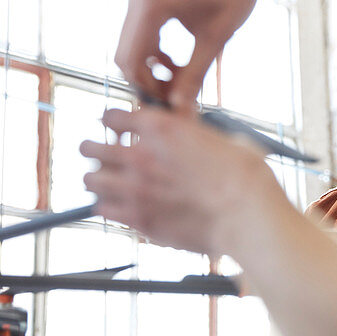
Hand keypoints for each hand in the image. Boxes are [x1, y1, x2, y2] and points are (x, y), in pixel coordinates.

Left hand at [80, 107, 274, 254]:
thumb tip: (192, 138)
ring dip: (98, 178)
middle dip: (95, 149)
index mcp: (160, 129)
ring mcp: (134, 190)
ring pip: (90, 180)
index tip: (117, 126)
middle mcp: (139, 156)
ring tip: (108, 182)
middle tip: (103, 155)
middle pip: (90, 148)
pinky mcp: (138, 219)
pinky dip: (108, 206)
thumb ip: (193, 136)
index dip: (114, 121)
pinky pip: (102, 209)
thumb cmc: (243, 176)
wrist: (246, 214)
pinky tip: (120, 205)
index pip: (112, 116)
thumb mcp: (220, 139)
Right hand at [116, 0, 270, 110]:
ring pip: (133, 44)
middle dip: (147, 79)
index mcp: (151, 1)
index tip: (168, 105)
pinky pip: (141, 31)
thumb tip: (179, 107)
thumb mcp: (216, 38)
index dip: (145, 86)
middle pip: (126, 52)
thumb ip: (194, 74)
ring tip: (183, 80)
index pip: (130, 57)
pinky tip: (178, 63)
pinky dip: (155, 51)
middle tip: (175, 97)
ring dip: (152, 67)